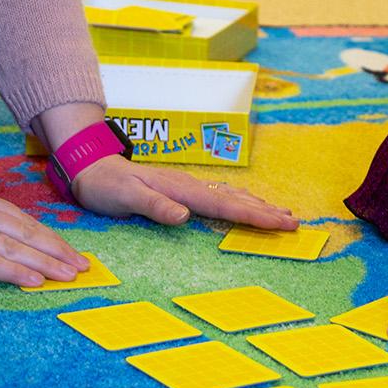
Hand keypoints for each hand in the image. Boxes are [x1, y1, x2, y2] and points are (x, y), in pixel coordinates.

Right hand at [0, 153, 88, 287]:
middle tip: (83, 266)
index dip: (50, 237)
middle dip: (58, 251)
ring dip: (46, 263)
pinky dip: (15, 272)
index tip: (70, 251)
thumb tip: (0, 237)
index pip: (23, 219)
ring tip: (68, 276)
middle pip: (27, 232)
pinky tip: (34, 281)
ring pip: (14, 248)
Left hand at [68, 157, 298, 231]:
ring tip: (282, 213)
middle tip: (295, 222)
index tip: (281, 223)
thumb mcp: (125, 197)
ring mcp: (187, 186)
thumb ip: (155, 206)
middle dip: (266, 211)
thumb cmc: (106, 185)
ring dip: (257, 205)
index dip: (255, 215)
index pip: (225, 204)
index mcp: (181, 189)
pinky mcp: (181, 190)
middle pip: (235, 198)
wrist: (92, 164)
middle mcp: (189, 185)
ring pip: (230, 195)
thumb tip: (185, 215)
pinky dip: (239, 201)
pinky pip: (219, 195)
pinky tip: (247, 203)